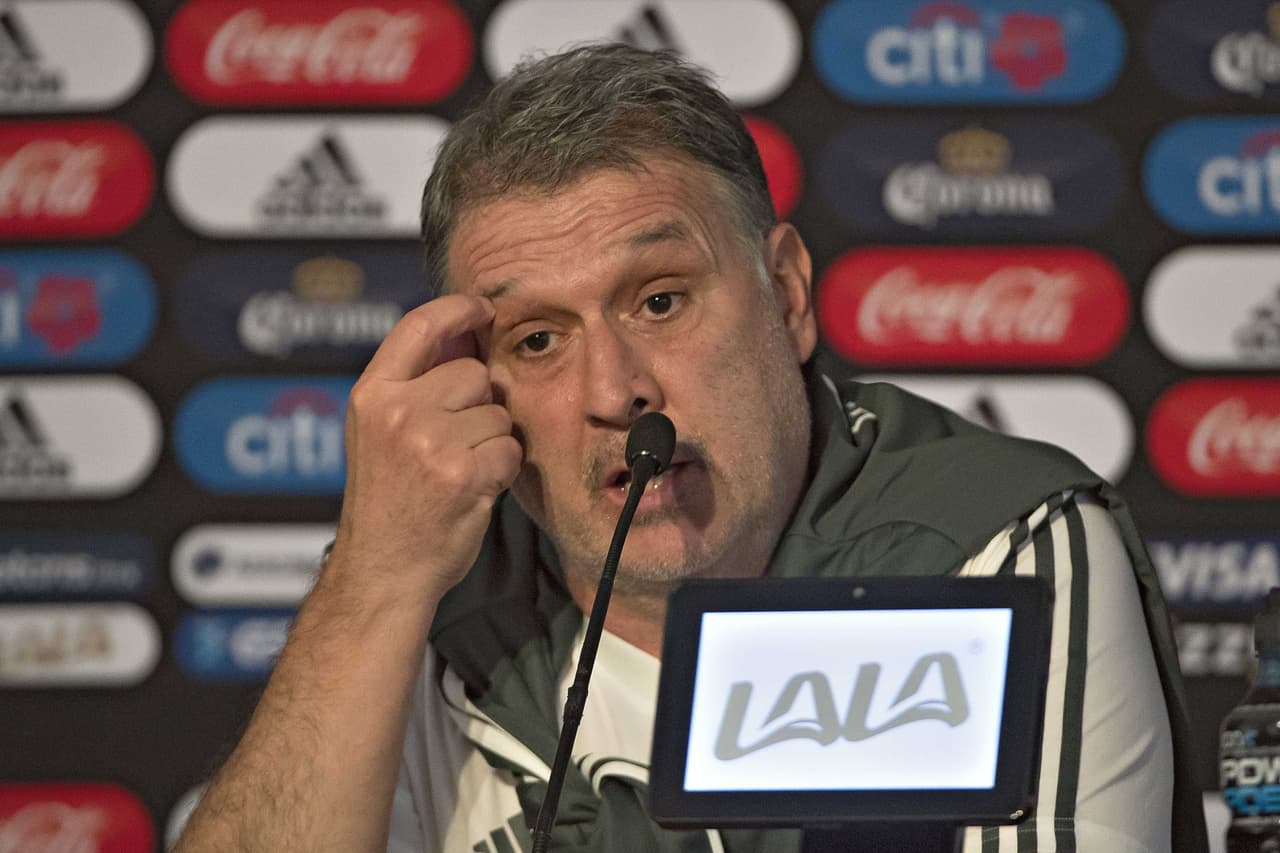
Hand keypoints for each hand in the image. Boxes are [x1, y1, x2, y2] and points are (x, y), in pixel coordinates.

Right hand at [329, 294, 521, 602]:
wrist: (383, 571)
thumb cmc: (389, 502)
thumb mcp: (378, 432)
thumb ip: (413, 384)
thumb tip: (465, 333)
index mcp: (372, 395)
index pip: (420, 326)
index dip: (459, 309)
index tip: (483, 308)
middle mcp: (397, 412)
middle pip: (474, 373)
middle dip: (479, 404)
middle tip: (452, 444)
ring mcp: (429, 442)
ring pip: (498, 413)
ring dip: (491, 441)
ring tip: (457, 471)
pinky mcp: (463, 473)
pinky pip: (509, 448)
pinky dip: (502, 469)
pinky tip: (472, 489)